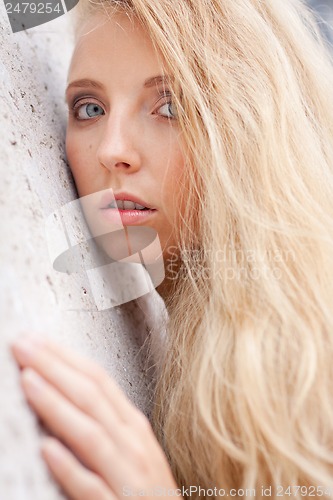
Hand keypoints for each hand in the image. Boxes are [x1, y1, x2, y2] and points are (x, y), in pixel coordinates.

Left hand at [11, 335, 179, 499]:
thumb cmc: (147, 487)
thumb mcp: (132, 446)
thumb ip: (105, 421)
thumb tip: (69, 391)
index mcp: (132, 425)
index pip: (98, 380)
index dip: (66, 357)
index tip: (37, 339)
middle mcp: (132, 444)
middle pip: (91, 397)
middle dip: (55, 367)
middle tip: (23, 344)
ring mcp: (128, 477)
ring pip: (90, 434)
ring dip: (57, 405)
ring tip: (28, 380)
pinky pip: (92, 488)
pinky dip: (71, 467)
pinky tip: (47, 449)